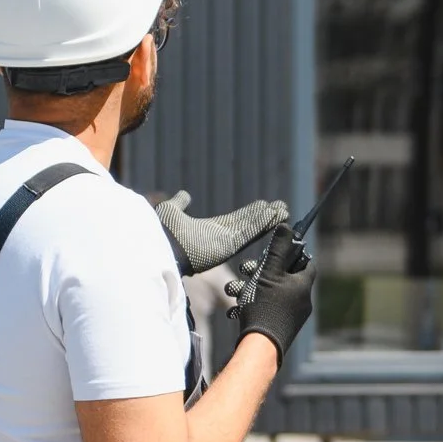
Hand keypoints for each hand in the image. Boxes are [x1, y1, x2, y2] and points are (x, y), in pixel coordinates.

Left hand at [157, 191, 287, 274]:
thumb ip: (179, 203)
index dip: (252, 213)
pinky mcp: (227, 246)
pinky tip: (274, 216)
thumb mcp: (171, 211)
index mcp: (210, 231)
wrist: (159, 246)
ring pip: (252, 229)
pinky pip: (248, 233)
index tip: (265, 205)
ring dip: (268, 219)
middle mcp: (221, 238)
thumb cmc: (161, 233)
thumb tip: (184, 195)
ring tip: (283, 209)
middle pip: (249, 225)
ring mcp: (226, 243)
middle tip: (282, 207)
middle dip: (265, 216)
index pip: (237, 221)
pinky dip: (261, 224)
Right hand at [231, 224, 316, 357]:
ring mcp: (292, 317)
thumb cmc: (266, 307)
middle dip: (263, 271)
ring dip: (252, 289)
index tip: (277, 250)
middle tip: (247, 269)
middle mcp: (302, 301)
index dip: (293, 253)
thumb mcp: (269, 272)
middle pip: (285, 278)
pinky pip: (267, 310)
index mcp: (303, 285)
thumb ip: (278, 248)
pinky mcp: (280, 329)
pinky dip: (252, 306)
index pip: (306, 262)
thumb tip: (287, 226)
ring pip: (272, 294)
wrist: (260, 348)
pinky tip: (236, 309)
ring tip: (235, 289)